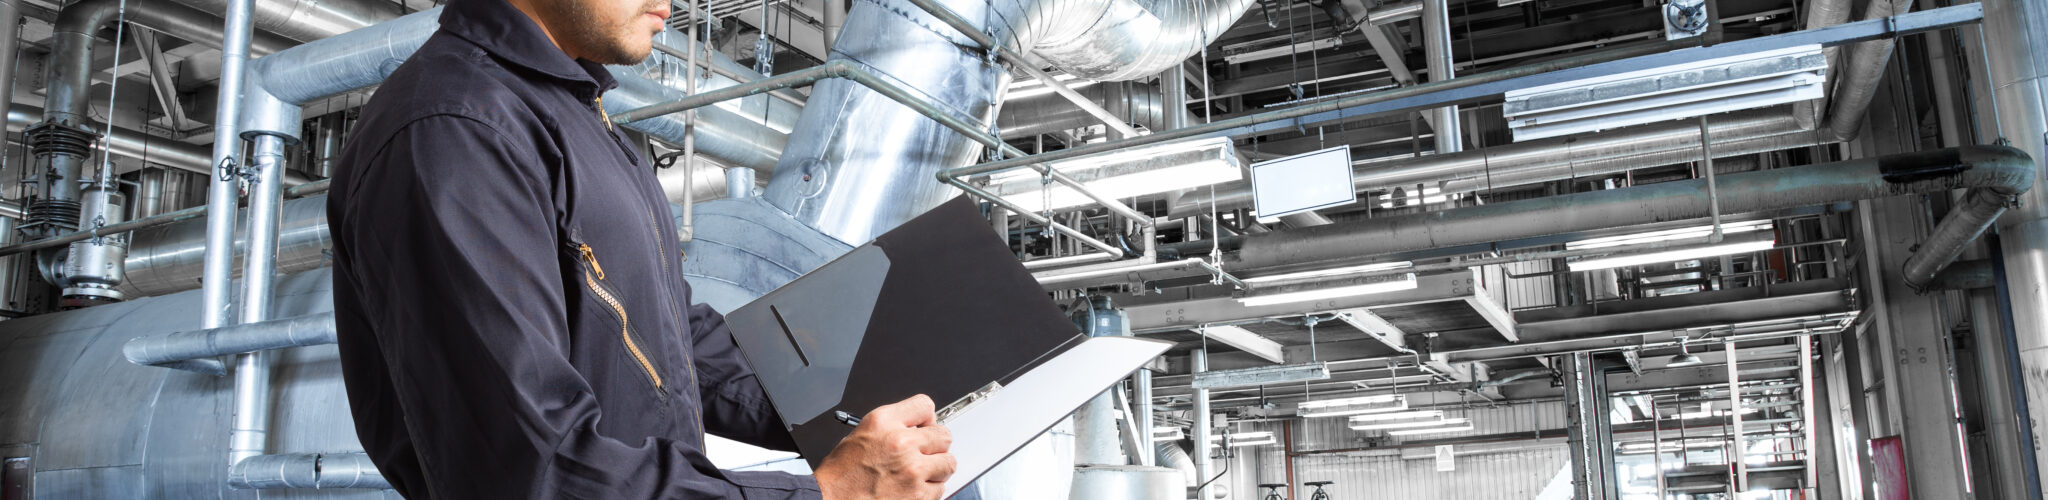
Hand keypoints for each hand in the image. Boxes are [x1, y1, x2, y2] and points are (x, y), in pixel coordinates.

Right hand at [815, 395, 956, 499]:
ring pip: (948, 463)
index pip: (924, 405)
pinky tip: (914, 489)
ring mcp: (912, 470)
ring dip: (937, 469)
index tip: (926, 427)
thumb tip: (917, 428)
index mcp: (883, 422)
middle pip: (943, 435)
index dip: (927, 418)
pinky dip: (930, 490)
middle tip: (925, 453)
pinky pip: (940, 488)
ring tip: (919, 474)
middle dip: (936, 445)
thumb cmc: (840, 475)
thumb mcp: (860, 434)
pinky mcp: (918, 495)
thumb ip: (892, 426)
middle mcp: (900, 442)